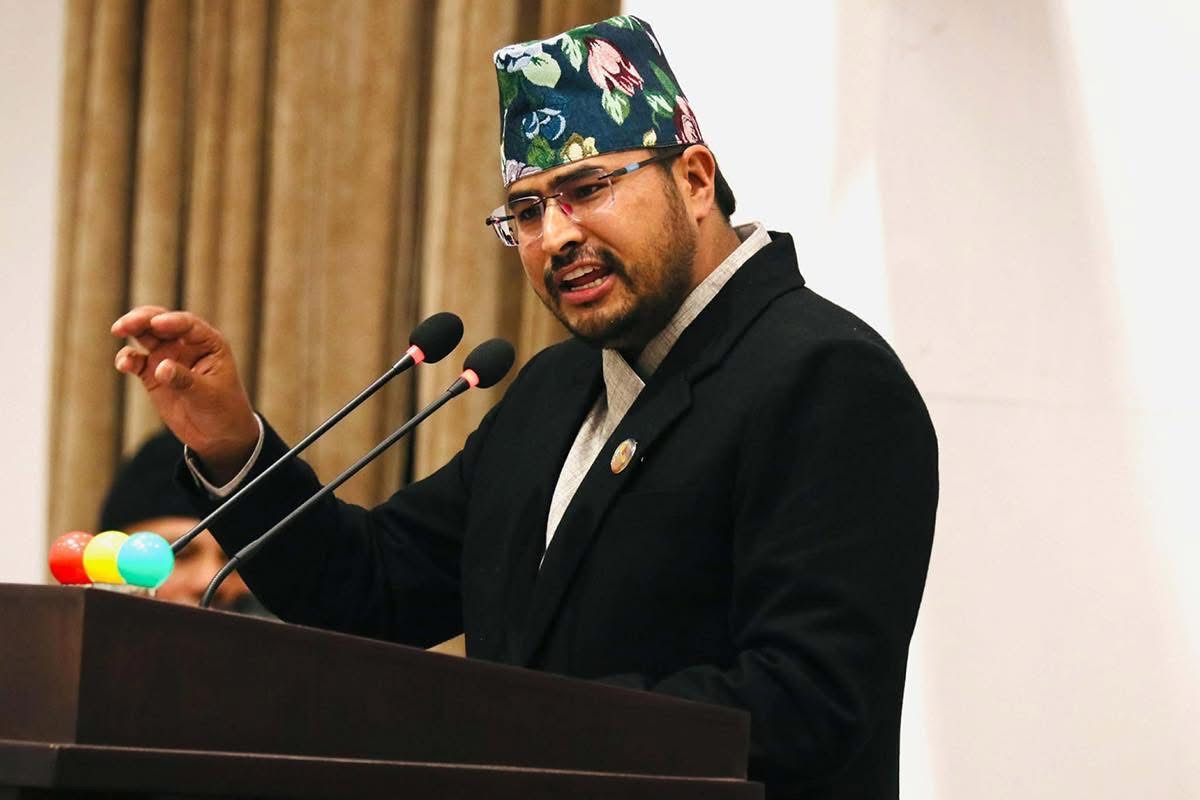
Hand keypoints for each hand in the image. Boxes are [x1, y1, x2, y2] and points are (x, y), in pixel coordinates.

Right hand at [112, 306, 259, 482]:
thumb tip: (160, 367)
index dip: (172, 322)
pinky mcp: (152, 374)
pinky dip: (127, 359)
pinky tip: (123, 364)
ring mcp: (167, 357)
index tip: (157, 324)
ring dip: (131, 329)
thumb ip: (185, 380)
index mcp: (209, 343)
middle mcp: (186, 344)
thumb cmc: (223, 409)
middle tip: (125, 325)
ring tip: (119, 331)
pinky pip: (135, 361)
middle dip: (143, 319)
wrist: (217, 434)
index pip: (188, 325)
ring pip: (145, 335)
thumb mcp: (208, 395)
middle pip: (161, 322)